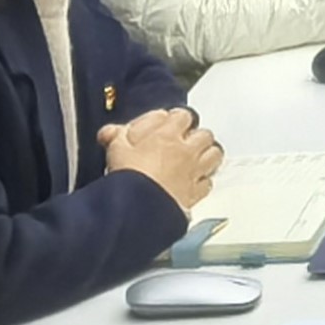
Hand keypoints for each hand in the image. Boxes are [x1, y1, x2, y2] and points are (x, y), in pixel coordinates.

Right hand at [99, 105, 222, 212]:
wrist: (139, 209)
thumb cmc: (129, 177)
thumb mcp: (115, 149)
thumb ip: (116, 135)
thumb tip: (111, 130)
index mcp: (167, 135)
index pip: (183, 115)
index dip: (177, 118)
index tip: (169, 123)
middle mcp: (186, 151)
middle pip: (205, 134)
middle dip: (197, 136)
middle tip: (185, 141)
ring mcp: (194, 172)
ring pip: (214, 155)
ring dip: (207, 154)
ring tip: (196, 158)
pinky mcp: (195, 193)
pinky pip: (208, 182)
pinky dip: (204, 181)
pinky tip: (194, 182)